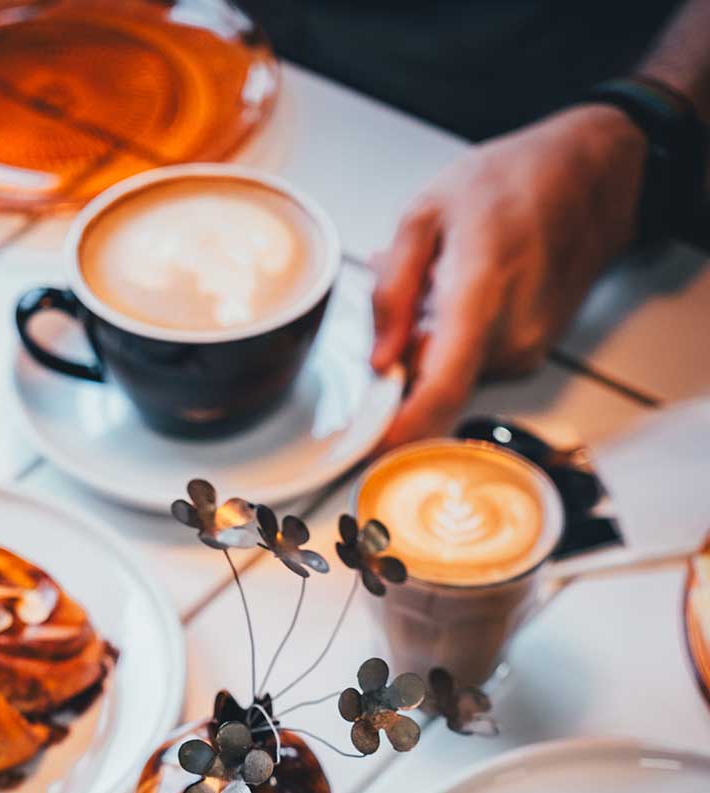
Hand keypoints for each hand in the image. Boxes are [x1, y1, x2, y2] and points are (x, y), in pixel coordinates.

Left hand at [372, 106, 646, 445]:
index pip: (441, 387)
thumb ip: (392, 290)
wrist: (589, 177)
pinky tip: (468, 292)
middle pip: (434, 385)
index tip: (369, 448)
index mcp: (480, 292)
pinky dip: (457, 339)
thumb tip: (378, 359)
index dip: (402, 429)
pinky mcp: (531, 355)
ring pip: (452, 375)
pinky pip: (473, 365)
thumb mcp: (426, 213)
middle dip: (405, 360)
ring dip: (431, 343)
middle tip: (406, 305)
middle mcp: (510, 333)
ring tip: (445, 283)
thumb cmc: (511, 183)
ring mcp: (527, 349)